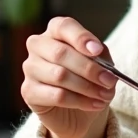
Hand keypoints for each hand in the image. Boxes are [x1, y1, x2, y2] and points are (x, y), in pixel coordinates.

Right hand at [20, 16, 117, 137]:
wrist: (77, 111)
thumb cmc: (88, 79)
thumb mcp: (101, 64)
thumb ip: (101, 58)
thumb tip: (103, 63)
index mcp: (55, 31)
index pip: (63, 26)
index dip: (80, 37)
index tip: (97, 50)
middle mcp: (38, 45)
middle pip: (60, 53)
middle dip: (89, 68)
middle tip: (108, 80)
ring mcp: (30, 68)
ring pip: (59, 76)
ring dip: (87, 87)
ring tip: (104, 95)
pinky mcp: (29, 91)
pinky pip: (57, 96)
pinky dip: (80, 101)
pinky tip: (94, 104)